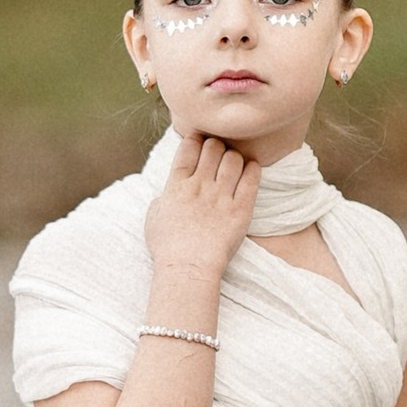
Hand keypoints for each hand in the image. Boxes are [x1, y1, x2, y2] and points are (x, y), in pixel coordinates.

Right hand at [143, 130, 259, 289]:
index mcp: (177, 185)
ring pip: (233, 159)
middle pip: (213, 147)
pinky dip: (252, 169)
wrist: (188, 268)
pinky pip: (251, 179)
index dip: (196, 138)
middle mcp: (200, 185)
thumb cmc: (168, 248)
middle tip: (218, 154)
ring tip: (234, 164)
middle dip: (216, 145)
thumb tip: (170, 190)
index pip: (189, 148)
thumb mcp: (154, 216)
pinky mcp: (241, 209)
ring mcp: (221, 197)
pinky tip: (251, 169)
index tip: (200, 140)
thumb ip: (164, 196)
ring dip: (234, 157)